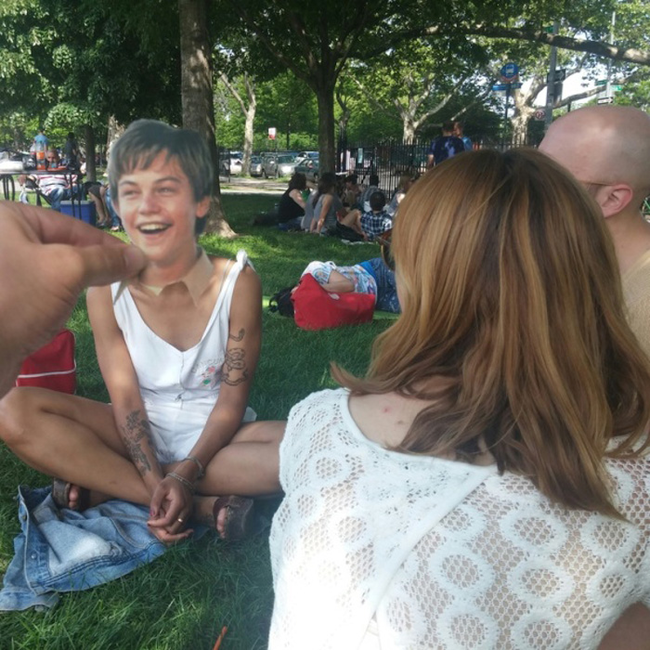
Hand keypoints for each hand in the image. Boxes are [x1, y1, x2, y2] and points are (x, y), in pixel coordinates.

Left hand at [0, 202, 145, 396]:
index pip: (71, 225)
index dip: (106, 243)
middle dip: (95, 262)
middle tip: (127, 276)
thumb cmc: (17, 300)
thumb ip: (105, 260)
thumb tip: (138, 256)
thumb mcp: (67, 271)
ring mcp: (4, 269)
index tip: (135, 261)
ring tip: (111, 289)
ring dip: (82, 279)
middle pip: (63, 245)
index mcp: (10, 218)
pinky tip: (81, 304)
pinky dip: (64, 294)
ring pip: (55, 268)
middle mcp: (4, 238)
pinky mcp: (6, 296)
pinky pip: (42, 287)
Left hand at [148, 475, 194, 538]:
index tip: (148, 522)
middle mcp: (186, 510)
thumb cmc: (171, 482)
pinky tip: (163, 523)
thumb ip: (155, 501)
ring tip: (157, 524)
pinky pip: (180, 526)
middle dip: (162, 530)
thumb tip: (152, 515)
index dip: (157, 524)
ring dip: (167, 531)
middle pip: (174, 530)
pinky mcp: (188, 514)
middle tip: (153, 525)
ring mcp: (188, 513)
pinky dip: (172, 528)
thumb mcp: (160, 488)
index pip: (168, 521)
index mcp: (179, 504)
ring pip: (178, 531)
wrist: (184, 478)